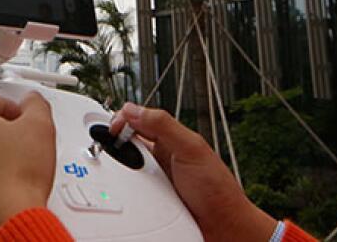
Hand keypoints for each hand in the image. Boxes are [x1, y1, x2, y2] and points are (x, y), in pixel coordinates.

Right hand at [109, 102, 275, 241]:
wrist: (224, 227)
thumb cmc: (218, 189)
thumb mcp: (191, 149)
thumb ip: (163, 125)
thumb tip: (134, 109)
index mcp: (171, 139)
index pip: (138, 120)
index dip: (122, 120)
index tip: (113, 129)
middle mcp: (161, 157)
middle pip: (128, 144)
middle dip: (118, 147)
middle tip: (112, 152)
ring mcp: (155, 178)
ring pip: (126, 169)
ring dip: (122, 172)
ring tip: (123, 175)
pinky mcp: (151, 199)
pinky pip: (131, 192)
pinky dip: (127, 192)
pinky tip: (129, 193)